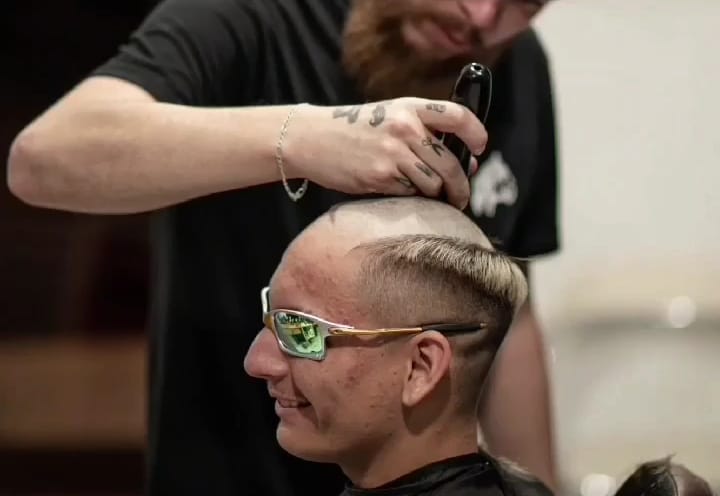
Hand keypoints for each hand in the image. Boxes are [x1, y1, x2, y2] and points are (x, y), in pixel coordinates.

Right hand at [283, 98, 486, 208]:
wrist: (311, 139)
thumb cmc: (353, 130)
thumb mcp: (389, 118)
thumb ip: (425, 135)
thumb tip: (466, 164)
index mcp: (410, 108)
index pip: (457, 117)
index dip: (476, 134)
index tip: (479, 149)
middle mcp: (405, 128)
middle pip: (450, 164)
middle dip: (461, 186)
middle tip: (461, 198)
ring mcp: (393, 154)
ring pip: (433, 184)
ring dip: (436, 196)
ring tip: (430, 198)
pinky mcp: (380, 177)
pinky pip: (410, 194)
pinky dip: (412, 199)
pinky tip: (402, 195)